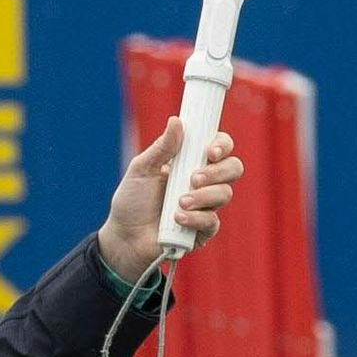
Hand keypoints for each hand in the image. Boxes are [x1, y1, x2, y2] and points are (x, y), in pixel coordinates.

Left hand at [98, 125, 241, 281]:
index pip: (220, 147)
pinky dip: (196, 218)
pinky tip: (178, 218)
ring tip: (180, 202)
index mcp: (192, 162)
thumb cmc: (132, 200)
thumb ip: (161, 148)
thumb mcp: (141, 170)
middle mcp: (204, 182)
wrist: (123, 236)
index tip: (210, 152)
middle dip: (217, 172)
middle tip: (193, 178)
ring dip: (203, 196)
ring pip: (225, 194)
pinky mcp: (204, 229)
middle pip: (233, 168)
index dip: (222, 145)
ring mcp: (206, 205)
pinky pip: (213, 221)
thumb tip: (176, 121)